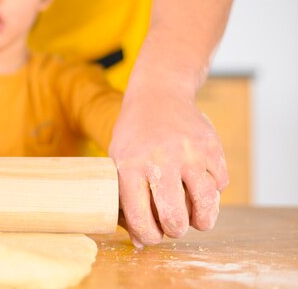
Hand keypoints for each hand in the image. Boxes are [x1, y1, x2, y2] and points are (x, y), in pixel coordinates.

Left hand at [109, 87, 228, 246]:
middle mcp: (160, 159)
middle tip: (173, 225)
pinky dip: (213, 192)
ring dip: (201, 220)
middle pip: (174, 217)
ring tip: (194, 218)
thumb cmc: (134, 135)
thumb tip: (141, 243)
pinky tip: (200, 185)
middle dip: (175, 230)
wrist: (159, 95)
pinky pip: (220, 184)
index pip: (140, 217)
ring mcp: (189, 153)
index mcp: (130, 165)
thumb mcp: (119, 161)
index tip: (151, 236)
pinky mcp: (211, 147)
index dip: (148, 236)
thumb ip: (126, 200)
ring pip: (205, 205)